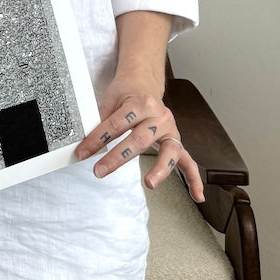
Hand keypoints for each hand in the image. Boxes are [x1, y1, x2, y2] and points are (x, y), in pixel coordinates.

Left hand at [75, 75, 204, 201]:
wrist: (144, 82)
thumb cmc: (126, 92)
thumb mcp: (111, 98)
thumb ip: (102, 118)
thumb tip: (86, 141)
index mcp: (141, 103)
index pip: (116, 124)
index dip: (97, 139)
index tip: (82, 152)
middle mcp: (159, 116)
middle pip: (139, 140)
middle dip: (117, 158)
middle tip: (99, 171)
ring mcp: (170, 129)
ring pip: (168, 152)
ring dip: (160, 170)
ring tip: (149, 183)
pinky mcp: (176, 141)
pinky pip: (188, 161)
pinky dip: (193, 179)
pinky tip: (197, 196)